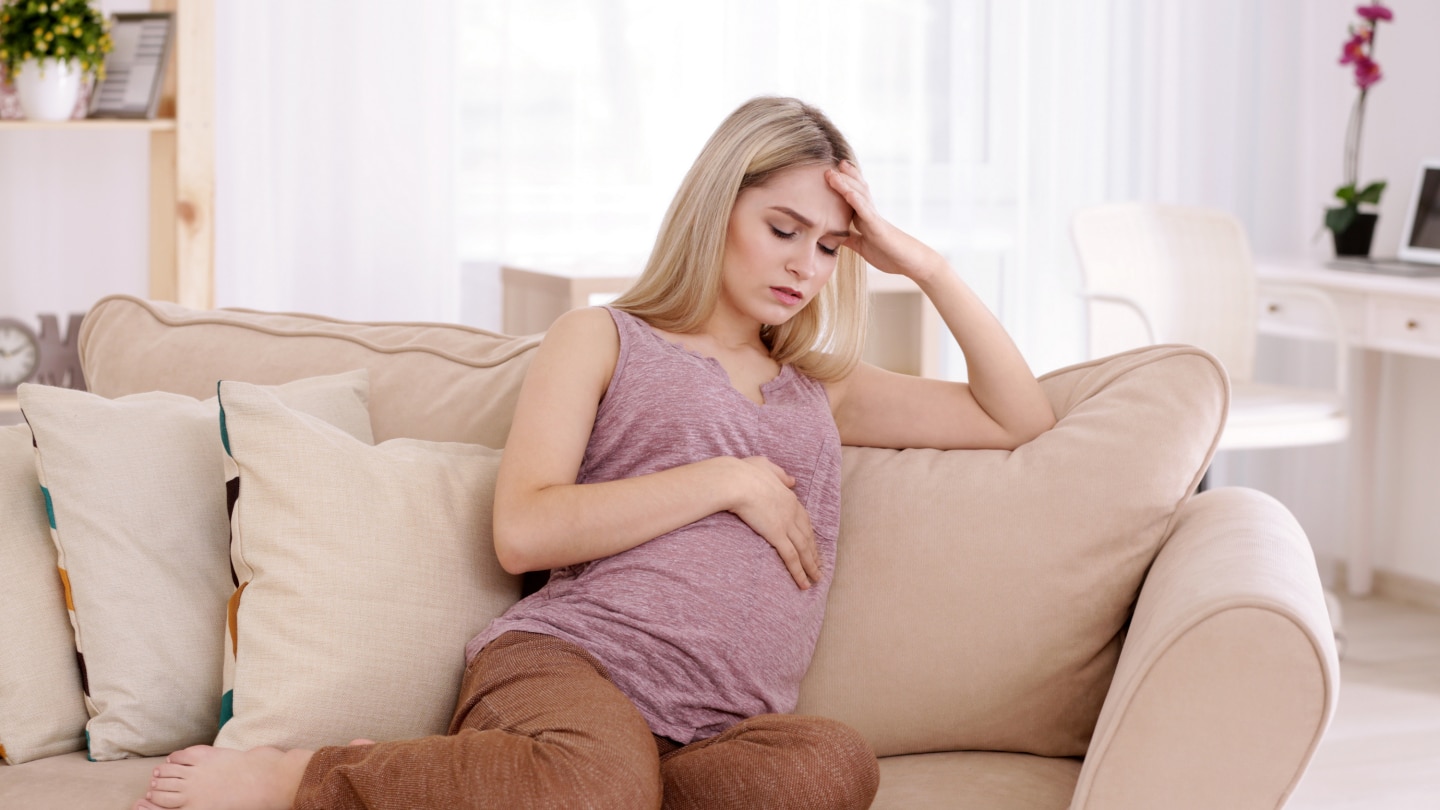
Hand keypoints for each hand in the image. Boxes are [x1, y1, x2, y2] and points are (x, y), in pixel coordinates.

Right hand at [729, 456, 819, 589]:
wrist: (734, 480)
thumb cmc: (743, 472)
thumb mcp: (765, 466)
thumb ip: (780, 474)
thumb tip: (793, 480)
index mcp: (788, 496)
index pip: (804, 519)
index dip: (809, 533)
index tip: (813, 543)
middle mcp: (792, 511)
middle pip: (808, 536)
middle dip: (814, 552)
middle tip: (819, 565)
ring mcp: (786, 523)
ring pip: (804, 549)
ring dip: (811, 566)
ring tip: (816, 579)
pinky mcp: (776, 534)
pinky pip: (791, 557)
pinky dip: (800, 571)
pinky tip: (804, 583)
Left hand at [825, 161, 946, 282]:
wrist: (909, 263)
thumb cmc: (888, 254)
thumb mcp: (862, 246)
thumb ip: (850, 239)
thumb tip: (834, 236)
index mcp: (865, 218)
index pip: (852, 196)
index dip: (843, 184)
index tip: (830, 173)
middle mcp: (870, 214)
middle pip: (856, 190)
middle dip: (843, 178)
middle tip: (829, 167)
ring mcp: (874, 219)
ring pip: (860, 196)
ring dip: (846, 184)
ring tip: (834, 173)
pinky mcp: (879, 228)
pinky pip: (867, 212)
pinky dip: (857, 202)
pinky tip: (848, 193)